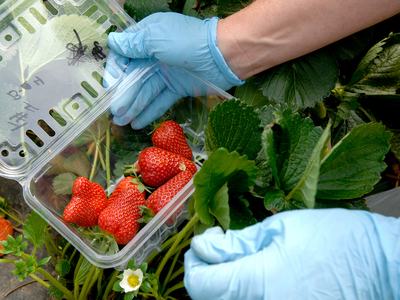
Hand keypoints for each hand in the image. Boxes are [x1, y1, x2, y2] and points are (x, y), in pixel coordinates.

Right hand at [106, 12, 242, 128]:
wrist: (223, 55)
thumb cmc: (188, 42)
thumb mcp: (157, 38)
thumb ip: (134, 44)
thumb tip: (112, 41)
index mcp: (147, 39)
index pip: (124, 56)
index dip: (116, 72)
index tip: (111, 88)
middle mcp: (154, 56)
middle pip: (134, 78)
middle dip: (124, 95)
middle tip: (115, 113)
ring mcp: (166, 74)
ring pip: (145, 92)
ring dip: (133, 106)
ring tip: (122, 122)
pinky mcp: (177, 88)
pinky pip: (160, 101)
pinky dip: (149, 112)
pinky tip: (137, 123)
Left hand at [184, 209, 399, 299]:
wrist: (382, 265)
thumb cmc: (336, 239)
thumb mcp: (282, 229)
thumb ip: (239, 242)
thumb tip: (207, 246)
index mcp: (260, 283)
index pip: (202, 284)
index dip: (194, 264)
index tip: (202, 246)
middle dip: (205, 277)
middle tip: (215, 253)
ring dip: (222, 289)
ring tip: (233, 265)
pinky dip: (243, 297)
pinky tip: (252, 280)